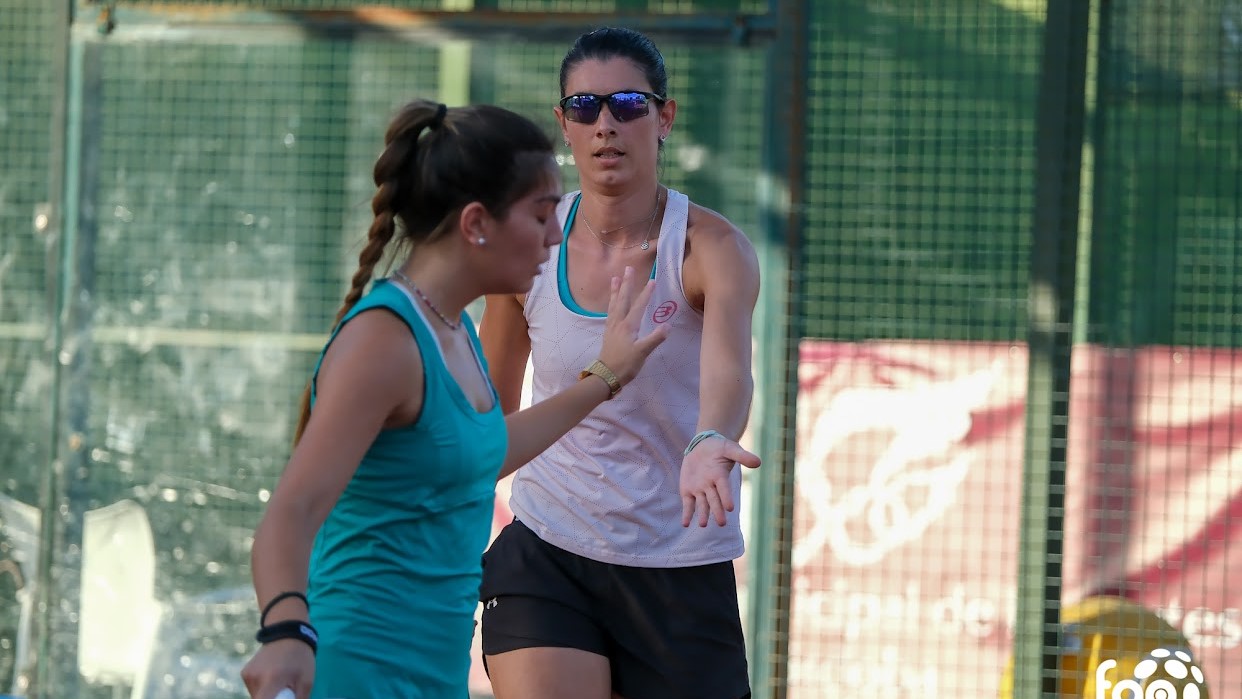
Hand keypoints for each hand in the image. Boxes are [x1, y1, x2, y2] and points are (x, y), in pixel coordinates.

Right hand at [241, 639, 313, 698]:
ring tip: (280, 681)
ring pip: (257, 696)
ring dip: (268, 695)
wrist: (287, 633)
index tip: (282, 697)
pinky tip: (272, 676)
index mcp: (271, 680)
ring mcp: (247, 675)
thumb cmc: (300, 658)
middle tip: (285, 690)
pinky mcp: (245, 673)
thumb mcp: (306, 681)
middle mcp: (255, 678)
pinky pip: (254, 689)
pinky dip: (263, 688)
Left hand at [597, 266, 668, 385]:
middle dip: (627, 284)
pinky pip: (610, 312)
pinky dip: (611, 303)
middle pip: (623, 299)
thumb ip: (655, 338)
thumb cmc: (625, 365)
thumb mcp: (642, 353)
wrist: (605, 376)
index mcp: (628, 326)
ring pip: (614, 304)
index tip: (653, 280)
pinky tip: (612, 303)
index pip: (639, 306)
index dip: (646, 293)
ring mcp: (612, 327)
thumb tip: (668, 326)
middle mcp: (618, 323)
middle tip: (628, 268)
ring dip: (615, 290)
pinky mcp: (608, 333)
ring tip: (615, 278)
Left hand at [680, 436, 761, 526]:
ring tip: (703, 525)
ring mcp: (699, 489)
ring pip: (702, 505)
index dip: (726, 497)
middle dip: (718, 511)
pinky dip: (687, 514)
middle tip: (722, 523)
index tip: (730, 508)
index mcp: (720, 477)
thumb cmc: (719, 448)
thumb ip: (742, 456)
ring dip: (703, 515)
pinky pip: (688, 504)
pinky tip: (686, 524)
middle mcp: (711, 486)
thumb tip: (758, 463)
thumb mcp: (730, 449)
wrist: (702, 446)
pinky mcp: (687, 490)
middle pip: (714, 500)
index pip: (724, 489)